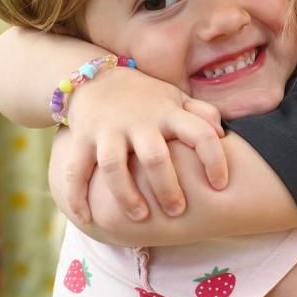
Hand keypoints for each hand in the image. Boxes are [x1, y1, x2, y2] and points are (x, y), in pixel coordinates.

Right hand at [63, 68, 227, 224]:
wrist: (94, 77)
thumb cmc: (146, 98)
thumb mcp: (175, 98)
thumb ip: (201, 113)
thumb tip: (221, 132)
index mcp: (168, 113)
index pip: (200, 134)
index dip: (214, 160)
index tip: (220, 184)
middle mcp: (138, 122)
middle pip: (154, 157)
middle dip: (167, 187)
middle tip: (177, 211)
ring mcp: (108, 131)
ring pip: (114, 166)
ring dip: (126, 195)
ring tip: (141, 217)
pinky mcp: (82, 140)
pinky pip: (76, 171)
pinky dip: (77, 197)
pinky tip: (86, 219)